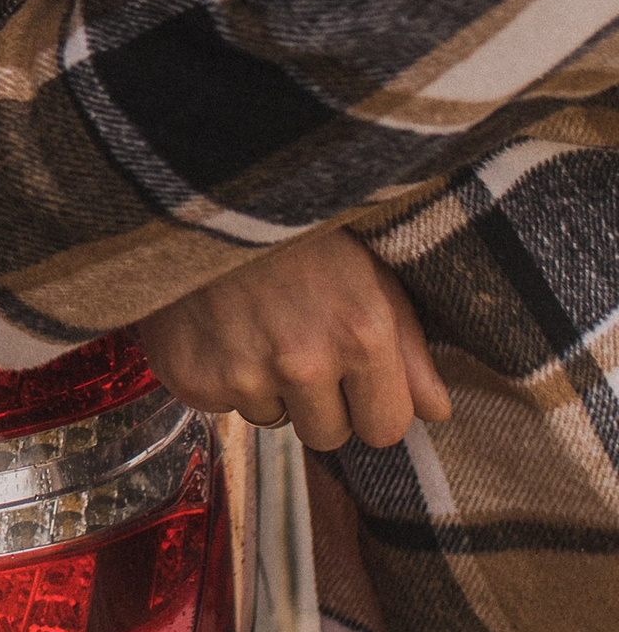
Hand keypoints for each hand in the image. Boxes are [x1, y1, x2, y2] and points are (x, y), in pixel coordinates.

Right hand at [137, 226, 452, 453]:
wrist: (206, 194)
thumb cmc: (300, 231)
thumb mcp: (371, 272)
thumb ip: (409, 349)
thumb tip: (437, 411)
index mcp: (361, 336)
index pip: (385, 429)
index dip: (370, 404)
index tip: (352, 374)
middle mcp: (303, 363)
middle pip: (327, 436)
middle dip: (318, 403)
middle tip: (298, 343)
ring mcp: (244, 374)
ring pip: (271, 419)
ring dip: (266, 387)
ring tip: (255, 326)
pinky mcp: (193, 378)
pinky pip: (219, 405)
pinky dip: (218, 375)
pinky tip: (218, 328)